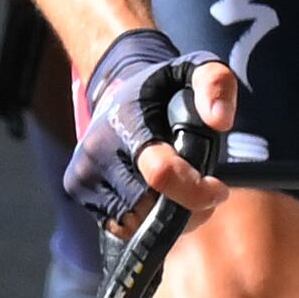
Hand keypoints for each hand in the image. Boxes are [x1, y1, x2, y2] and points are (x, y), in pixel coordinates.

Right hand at [61, 25, 242, 222]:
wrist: (114, 93)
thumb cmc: (161, 88)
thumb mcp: (194, 70)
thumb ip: (215, 83)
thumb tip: (220, 121)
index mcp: (126, 122)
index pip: (162, 174)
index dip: (196, 192)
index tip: (219, 189)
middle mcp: (96, 151)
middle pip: (151, 209)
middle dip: (186, 209)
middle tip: (202, 192)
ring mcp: (83, 175)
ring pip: (135, 224)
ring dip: (166, 220)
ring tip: (179, 194)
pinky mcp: (78, 193)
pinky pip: (119, 227)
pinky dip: (144, 222)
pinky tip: (156, 200)